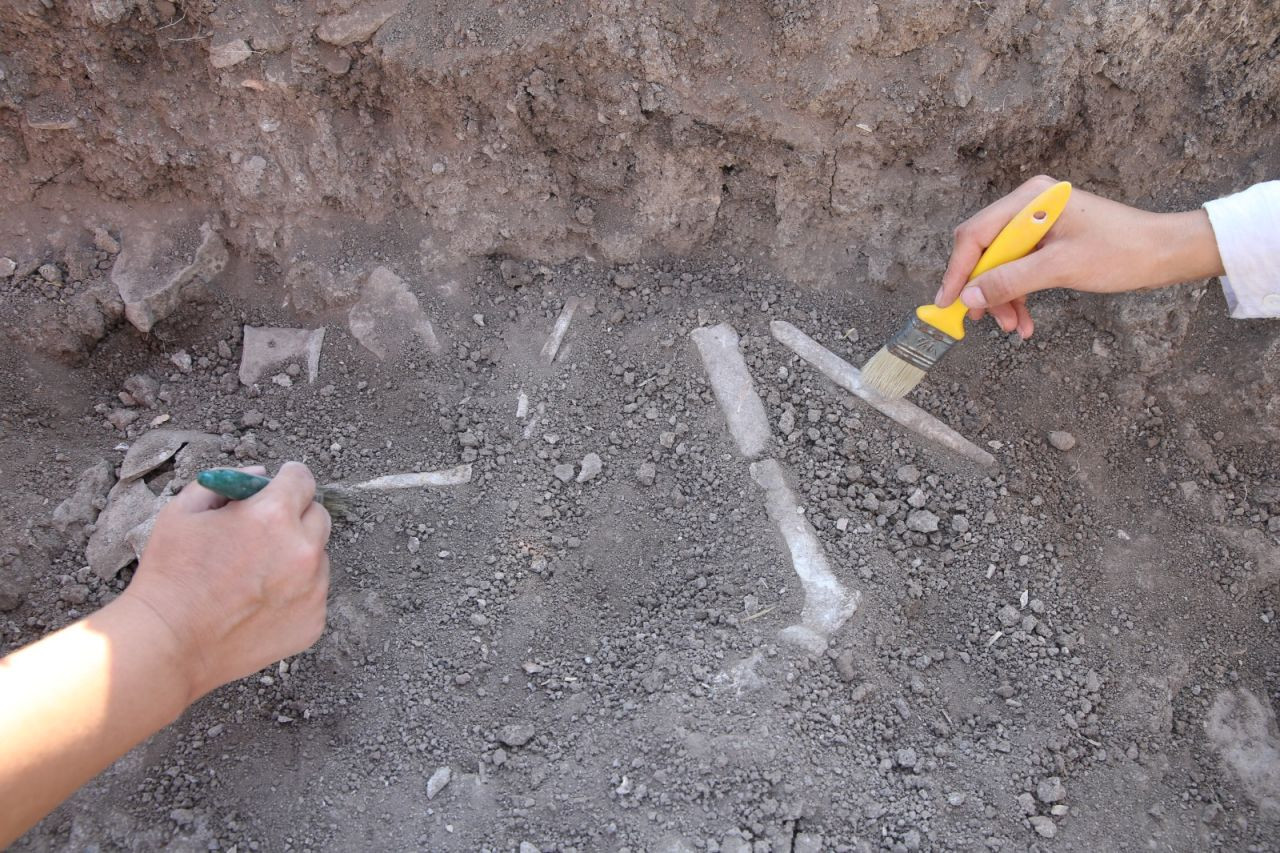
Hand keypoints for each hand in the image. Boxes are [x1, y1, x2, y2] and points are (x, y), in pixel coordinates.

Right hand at [124, 462, 330, 702]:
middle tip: (263, 533)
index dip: (288, 479)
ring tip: (254, 575)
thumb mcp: (183, 512)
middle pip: (318, 516)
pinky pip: (314, 594)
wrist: (169, 645)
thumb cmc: (169, 576)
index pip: (302, 479)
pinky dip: (295, 594)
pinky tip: (258, 604)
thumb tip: (260, 475)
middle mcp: (303, 550)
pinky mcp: (314, 621)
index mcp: (273, 515)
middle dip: (295, 516)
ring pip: (318, 558)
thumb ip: (226, 482)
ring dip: (297, 557)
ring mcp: (313, 589)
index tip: (280, 486)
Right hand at [935, 175, 1225, 337]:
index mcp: (1031, 199)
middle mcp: (1030, 205)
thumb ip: (1011, 280)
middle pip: (985, 250)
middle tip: (984, 321)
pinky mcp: (1048, 239)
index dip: (958, 271)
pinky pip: (1020, 268)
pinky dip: (1019, 294)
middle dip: (985, 289)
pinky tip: (1024, 319)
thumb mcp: (1061, 268)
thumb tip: (970, 297)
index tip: (948, 302)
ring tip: (1013, 327)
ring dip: (1003, 297)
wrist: (1165, 253)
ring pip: (1002, 264)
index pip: (976, 235)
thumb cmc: (1122, 252)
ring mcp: (1039, 222)